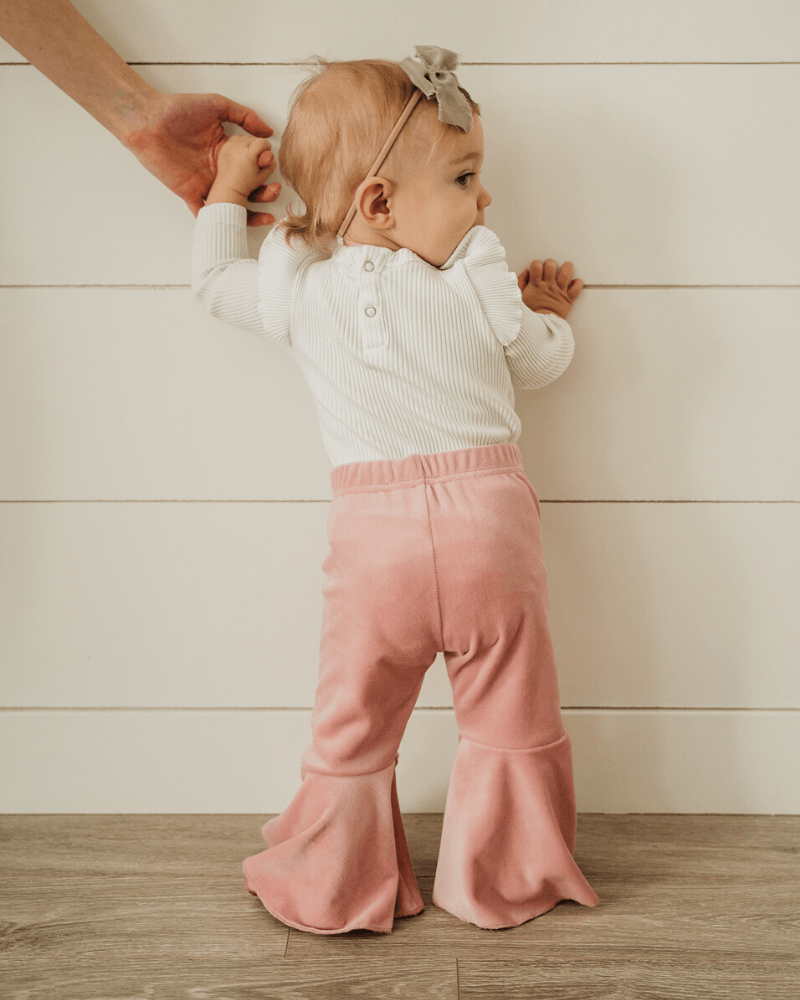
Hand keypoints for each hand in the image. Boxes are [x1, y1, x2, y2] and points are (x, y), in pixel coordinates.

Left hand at [124, 92, 280, 225]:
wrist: (148, 120)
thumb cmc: (179, 109)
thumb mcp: (217, 105)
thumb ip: (244, 116)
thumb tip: (268, 132)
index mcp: (227, 152)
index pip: (252, 165)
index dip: (265, 169)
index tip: (271, 166)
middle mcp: (219, 170)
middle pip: (247, 188)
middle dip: (265, 194)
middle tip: (274, 192)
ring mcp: (206, 184)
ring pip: (232, 204)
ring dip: (250, 213)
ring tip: (265, 214)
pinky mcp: (191, 194)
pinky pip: (207, 213)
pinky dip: (220, 221)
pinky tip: (236, 224)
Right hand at [518, 259, 582, 319]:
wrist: (541, 328)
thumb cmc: (531, 315)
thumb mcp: (520, 299)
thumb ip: (521, 283)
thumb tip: (526, 272)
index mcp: (535, 285)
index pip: (536, 265)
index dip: (536, 264)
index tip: (537, 269)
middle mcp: (548, 286)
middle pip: (551, 265)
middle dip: (550, 264)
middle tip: (550, 269)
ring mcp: (559, 291)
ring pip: (566, 272)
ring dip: (567, 268)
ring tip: (565, 269)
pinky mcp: (568, 299)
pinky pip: (577, 287)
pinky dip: (577, 283)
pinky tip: (573, 283)